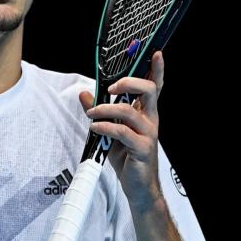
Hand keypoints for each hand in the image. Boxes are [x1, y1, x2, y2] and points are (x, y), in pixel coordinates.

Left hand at [79, 51, 164, 208]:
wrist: (138, 187)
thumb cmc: (127, 158)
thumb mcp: (108, 131)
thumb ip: (98, 112)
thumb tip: (84, 94)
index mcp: (145, 113)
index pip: (153, 87)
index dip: (156, 70)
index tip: (155, 53)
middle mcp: (150, 120)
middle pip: (148, 90)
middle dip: (129, 82)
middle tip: (111, 88)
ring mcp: (148, 134)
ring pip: (129, 111)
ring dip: (105, 109)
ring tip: (91, 114)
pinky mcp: (142, 148)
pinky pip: (122, 132)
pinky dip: (105, 127)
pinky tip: (95, 128)